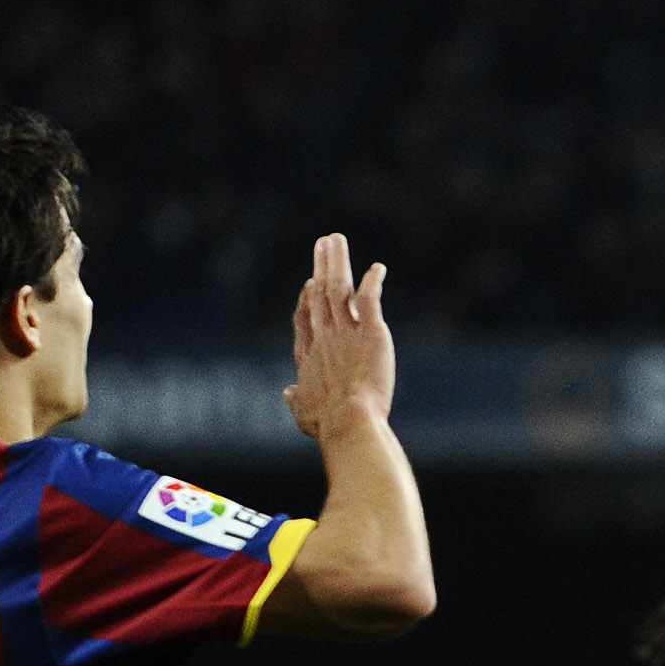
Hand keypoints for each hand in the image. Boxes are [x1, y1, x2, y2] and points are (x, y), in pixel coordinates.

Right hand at [284, 234, 395, 438]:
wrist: (349, 423)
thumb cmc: (328, 425)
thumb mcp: (305, 414)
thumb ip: (296, 401)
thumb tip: (287, 392)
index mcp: (310, 357)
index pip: (306, 320)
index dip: (307, 300)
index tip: (310, 283)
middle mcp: (325, 338)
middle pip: (320, 294)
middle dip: (321, 266)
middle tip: (323, 243)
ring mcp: (346, 332)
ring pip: (338, 288)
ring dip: (337, 262)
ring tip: (335, 240)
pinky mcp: (371, 332)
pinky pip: (370, 299)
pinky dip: (372, 282)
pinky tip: (377, 269)